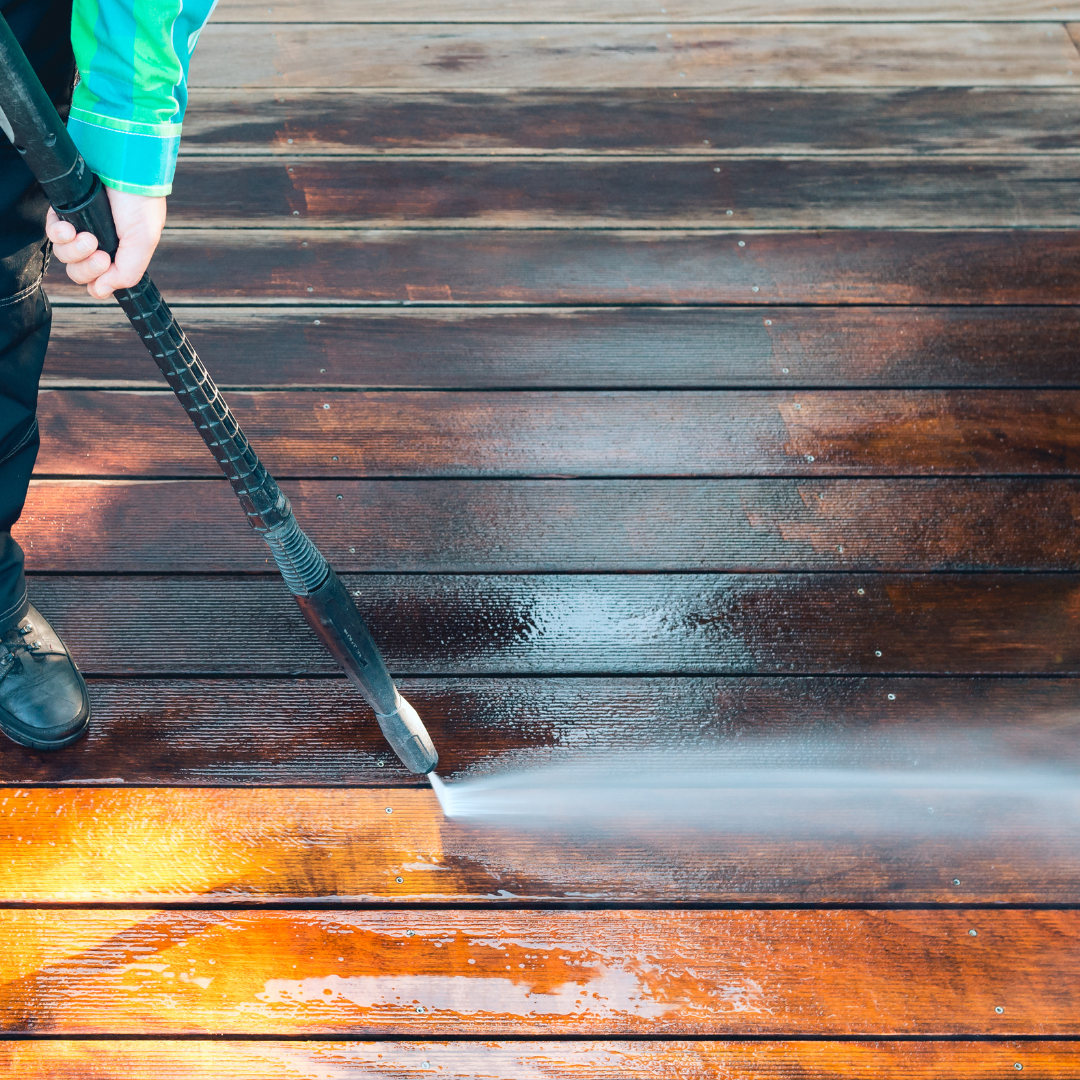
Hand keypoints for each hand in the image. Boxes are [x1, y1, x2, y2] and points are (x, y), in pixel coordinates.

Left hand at [46, 187, 166, 298]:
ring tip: (85, 236)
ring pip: (64, 255)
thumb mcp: (143, 242)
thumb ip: (127, 273)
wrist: (123, 167)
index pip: (99, 281)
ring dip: (73, 249)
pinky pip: (52, 232)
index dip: (98, 280)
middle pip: (79, 272)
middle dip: (86, 266)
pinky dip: (58, 232)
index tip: (106, 265)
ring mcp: (80, 228)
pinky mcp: (64, 212)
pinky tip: (69, 226)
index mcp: (121, 254)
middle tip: (98, 253)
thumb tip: (100, 290)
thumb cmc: (140, 201)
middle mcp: (99, 244)